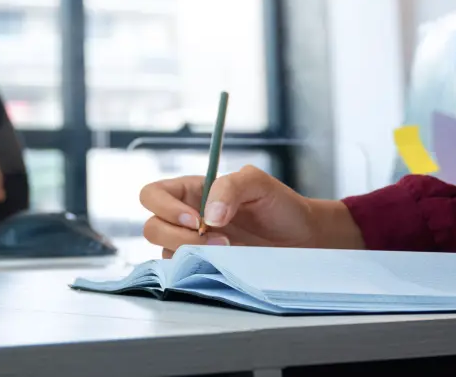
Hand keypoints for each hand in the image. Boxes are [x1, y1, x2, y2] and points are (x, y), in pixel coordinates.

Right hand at [138, 165, 363, 253]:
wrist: (303, 239)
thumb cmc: (280, 205)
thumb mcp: (258, 183)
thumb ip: (229, 188)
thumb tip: (208, 215)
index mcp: (192, 191)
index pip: (153, 195)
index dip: (164, 207)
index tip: (196, 219)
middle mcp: (186, 218)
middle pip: (152, 227)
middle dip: (178, 236)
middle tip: (218, 240)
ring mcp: (193, 246)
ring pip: (164, 252)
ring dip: (190, 254)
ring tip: (227, 251)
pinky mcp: (204, 269)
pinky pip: (183, 273)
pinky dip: (196, 272)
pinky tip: (221, 266)